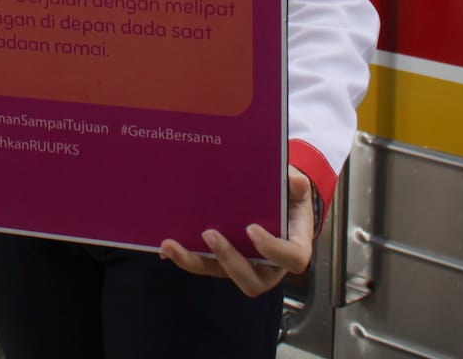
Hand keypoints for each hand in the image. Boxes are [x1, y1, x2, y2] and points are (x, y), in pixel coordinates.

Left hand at [158, 166, 315, 296]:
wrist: (277, 202)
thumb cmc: (289, 197)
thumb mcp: (296, 186)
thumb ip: (297, 184)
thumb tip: (297, 183)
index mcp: (293, 249)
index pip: (290, 259)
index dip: (272, 249)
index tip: (252, 230)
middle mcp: (268, 266)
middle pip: (250, 280)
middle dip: (228, 260)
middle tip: (210, 234)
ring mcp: (242, 266)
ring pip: (219, 273)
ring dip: (194, 261)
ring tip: (171, 244)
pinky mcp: (221, 261)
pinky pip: (203, 264)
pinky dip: (184, 256)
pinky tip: (166, 245)